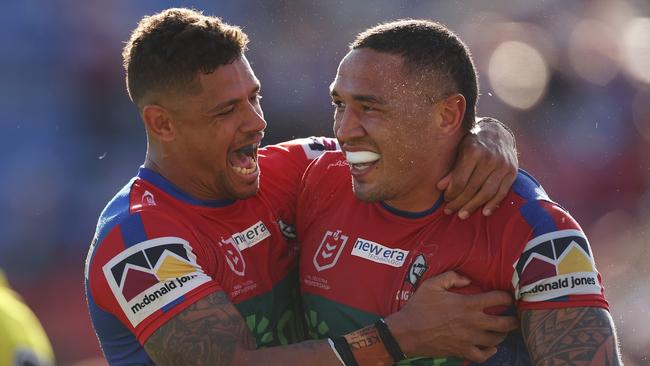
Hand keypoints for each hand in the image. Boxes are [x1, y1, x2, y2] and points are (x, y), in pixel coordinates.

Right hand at [385, 271, 518, 363]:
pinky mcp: (463, 351)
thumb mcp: (431, 285)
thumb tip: (468, 280)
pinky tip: (490, 346)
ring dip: (503, 334)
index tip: (508, 296)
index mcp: (467, 304)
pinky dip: (490, 351)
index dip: (507, 296)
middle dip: (513, 319)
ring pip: (497, 339)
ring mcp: (469, 339)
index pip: (499, 299)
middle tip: (513, 315)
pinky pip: (484, 355)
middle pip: (505, 323)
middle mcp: (473, 322)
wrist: (407, 332)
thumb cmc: (418, 307)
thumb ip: (452, 277)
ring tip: (502, 329)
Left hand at [437, 117, 517, 218]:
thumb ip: (452, 168)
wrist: (497, 133)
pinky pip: (502, 192)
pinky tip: (484, 212)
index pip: (460, 180)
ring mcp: (502, 166)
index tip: (445, 200)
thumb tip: (439, 187)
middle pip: (472, 189)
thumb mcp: (459, 150)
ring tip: (462, 215)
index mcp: (473, 151)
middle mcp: (489, 159)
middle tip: (449, 211)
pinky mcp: (512, 172)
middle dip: (459, 202)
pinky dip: (493, 204)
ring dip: (473, 206)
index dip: (451, 193)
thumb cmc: (473, 142)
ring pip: (486, 193)